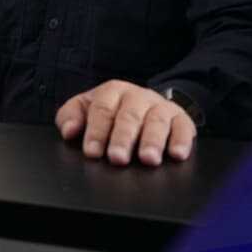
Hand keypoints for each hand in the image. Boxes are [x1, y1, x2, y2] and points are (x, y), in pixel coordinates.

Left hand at [55, 80, 195, 166]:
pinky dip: (181, 141)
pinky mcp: (181, 119)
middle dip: (122, 138)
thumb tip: (68, 131)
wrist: (146, 103)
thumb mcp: (86, 108)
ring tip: (148, 159)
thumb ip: (71, 116)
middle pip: (129, 117)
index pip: (102, 110)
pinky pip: (184, 128)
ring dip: (152, 141)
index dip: (96, 131)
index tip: (92, 152)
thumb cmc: (111, 111)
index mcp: (112, 92)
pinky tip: (177, 154)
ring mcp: (161, 106)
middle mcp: (137, 96)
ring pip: (156, 122)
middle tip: (117, 158)